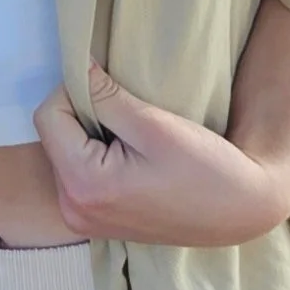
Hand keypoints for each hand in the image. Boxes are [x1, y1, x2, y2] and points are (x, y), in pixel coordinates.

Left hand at [32, 62, 289, 246]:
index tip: (112, 89)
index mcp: (83, 185)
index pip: (48, 116)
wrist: (241, 209)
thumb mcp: (154, 124)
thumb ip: (106, 96)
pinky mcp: (96, 223)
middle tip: (127, 113)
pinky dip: (96, 157)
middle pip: (53, 137)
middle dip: (81, 115)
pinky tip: (131, 158)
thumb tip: (76, 66)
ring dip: (88, 135)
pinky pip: (78, 175)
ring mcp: (83, 221)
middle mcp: (72, 209)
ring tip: (133, 137)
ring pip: (64, 154)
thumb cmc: (204, 167)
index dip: (75, 91)